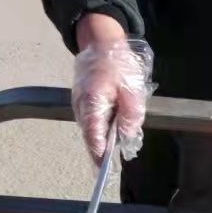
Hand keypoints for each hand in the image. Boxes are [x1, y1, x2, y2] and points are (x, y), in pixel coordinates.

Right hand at [72, 15, 154, 163]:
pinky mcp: (82, 100)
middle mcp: (81, 105)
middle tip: (108, 171)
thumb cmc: (117, 63)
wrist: (100, 42)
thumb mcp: (132, 89)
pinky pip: (91, 119)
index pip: (94, 136)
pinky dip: (100, 128)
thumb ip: (131, 114)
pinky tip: (110, 133)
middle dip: (101, 151)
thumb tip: (127, 136)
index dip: (99, 154)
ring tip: (111, 154)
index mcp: (93, 103)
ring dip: (101, 140)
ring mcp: (79, 103)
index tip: (105, 168)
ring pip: (91, 128)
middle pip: (90, 135)